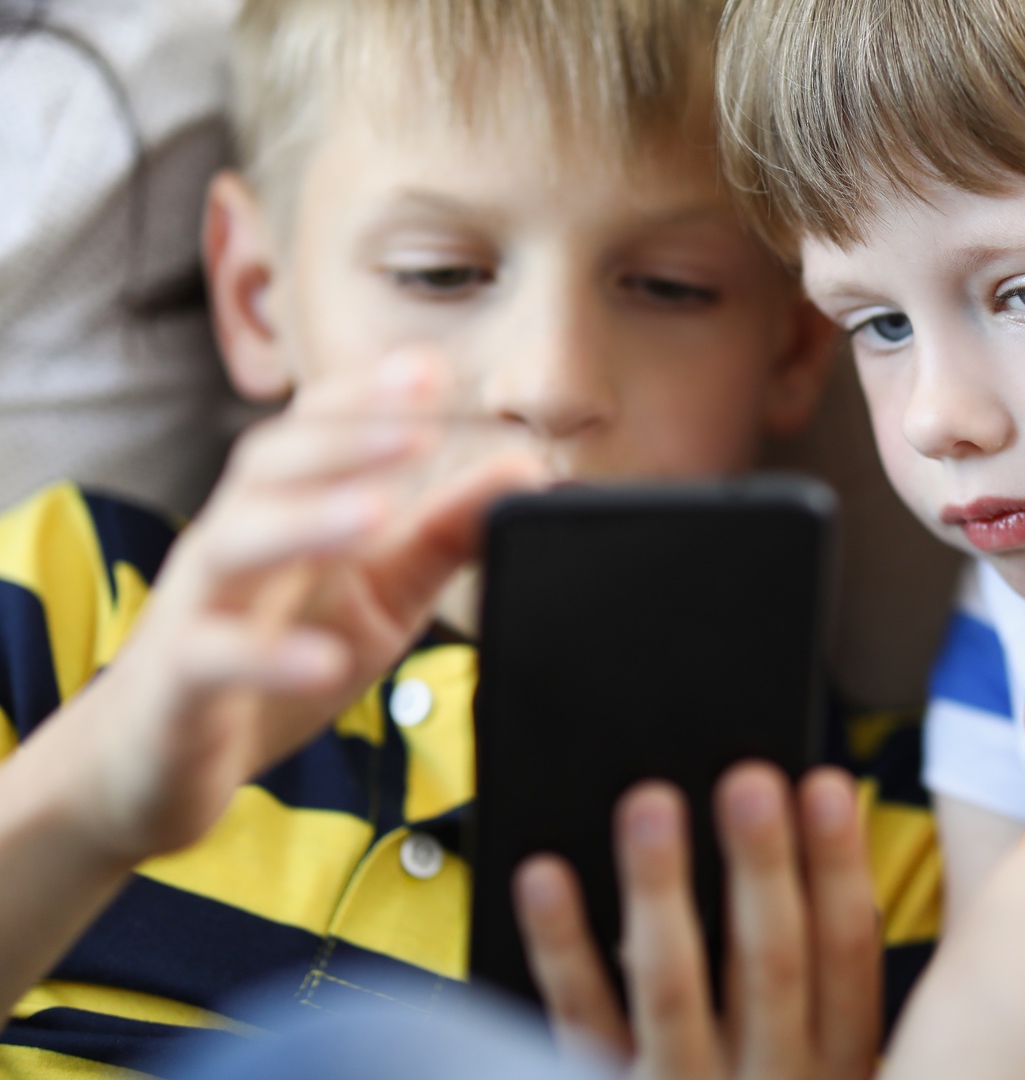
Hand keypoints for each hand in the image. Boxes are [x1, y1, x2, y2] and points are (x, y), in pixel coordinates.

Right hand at [52, 350, 546, 861]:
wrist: (155, 759)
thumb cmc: (275, 658)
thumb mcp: (381, 594)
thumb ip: (445, 533)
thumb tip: (525, 469)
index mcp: (281, 513)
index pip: (314, 433)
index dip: (365, 398)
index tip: (430, 369)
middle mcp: (233, 543)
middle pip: (270, 468)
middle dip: (344, 441)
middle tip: (418, 426)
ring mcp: (198, 609)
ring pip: (235, 545)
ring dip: (306, 522)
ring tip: (376, 512)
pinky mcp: (178, 684)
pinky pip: (214, 659)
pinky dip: (268, 657)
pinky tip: (322, 659)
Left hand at [514, 764, 880, 1079]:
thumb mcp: (833, 1075)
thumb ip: (826, 991)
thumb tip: (821, 863)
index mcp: (838, 1071)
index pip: (849, 961)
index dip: (840, 870)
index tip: (830, 786)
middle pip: (769, 966)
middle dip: (762, 868)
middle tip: (748, 781)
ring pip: (672, 989)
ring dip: (661, 891)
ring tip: (650, 804)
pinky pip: (581, 1021)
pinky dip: (562, 948)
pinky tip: (547, 879)